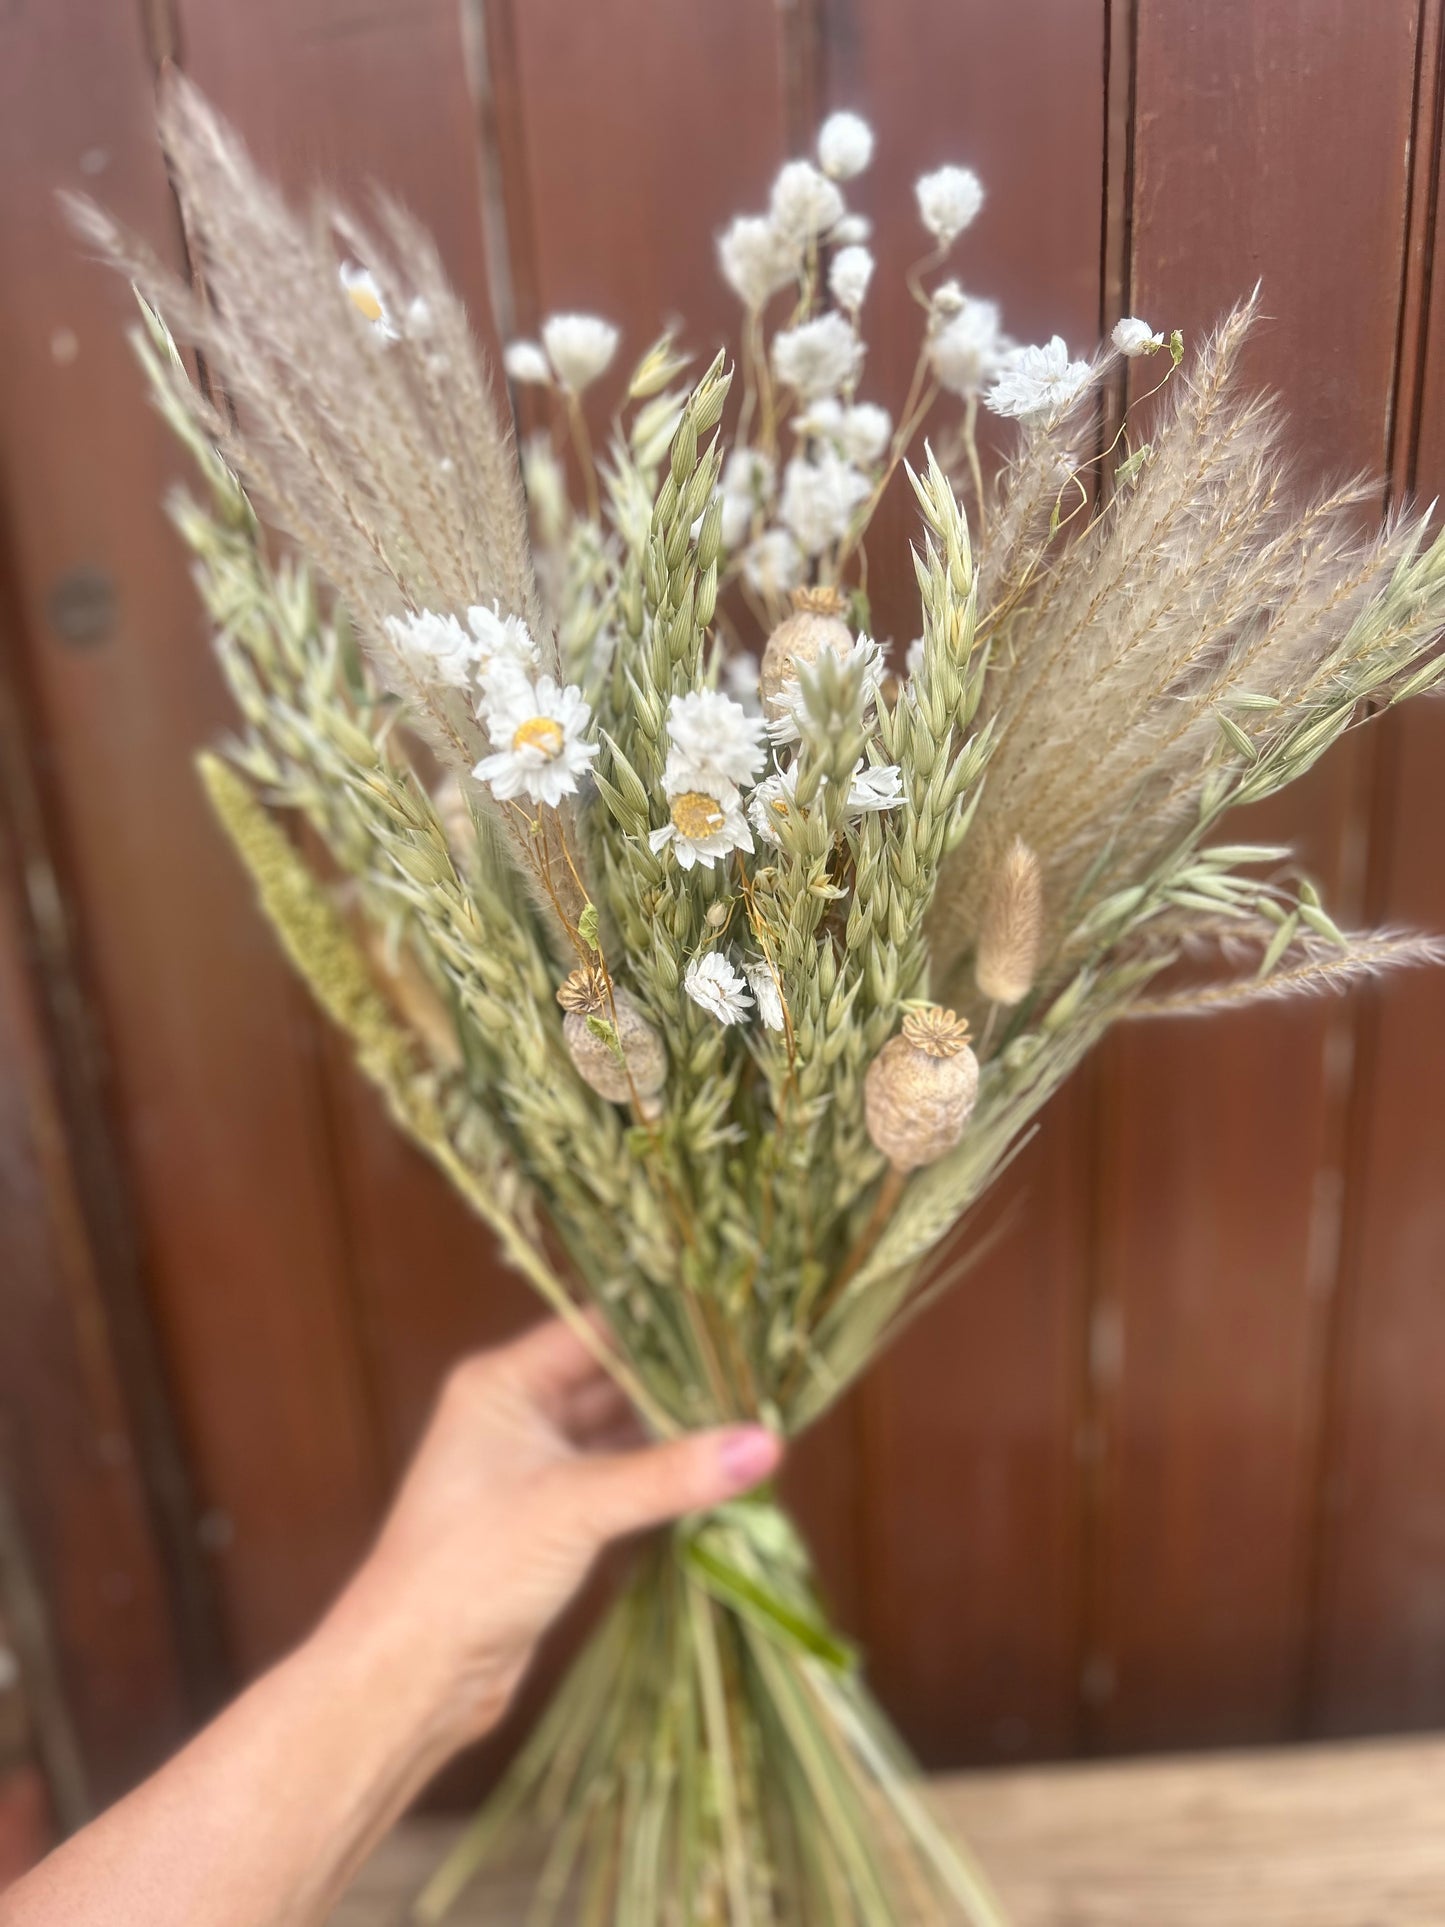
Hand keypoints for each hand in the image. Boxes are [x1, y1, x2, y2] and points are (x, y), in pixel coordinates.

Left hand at [326, 1318, 782, 1749]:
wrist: (411, 1677)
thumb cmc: (468, 1569)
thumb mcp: (576, 1507)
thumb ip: (671, 1474)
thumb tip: (768, 1445)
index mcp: (502, 1384)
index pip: (596, 1331)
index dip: (664, 1326)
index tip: (737, 1326)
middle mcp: (517, 1416)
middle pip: (614, 1383)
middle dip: (682, 1388)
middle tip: (760, 1384)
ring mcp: (535, 1471)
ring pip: (622, 1438)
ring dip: (677, 1440)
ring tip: (755, 1429)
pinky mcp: (553, 1524)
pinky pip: (621, 1486)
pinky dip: (663, 1486)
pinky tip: (719, 1484)